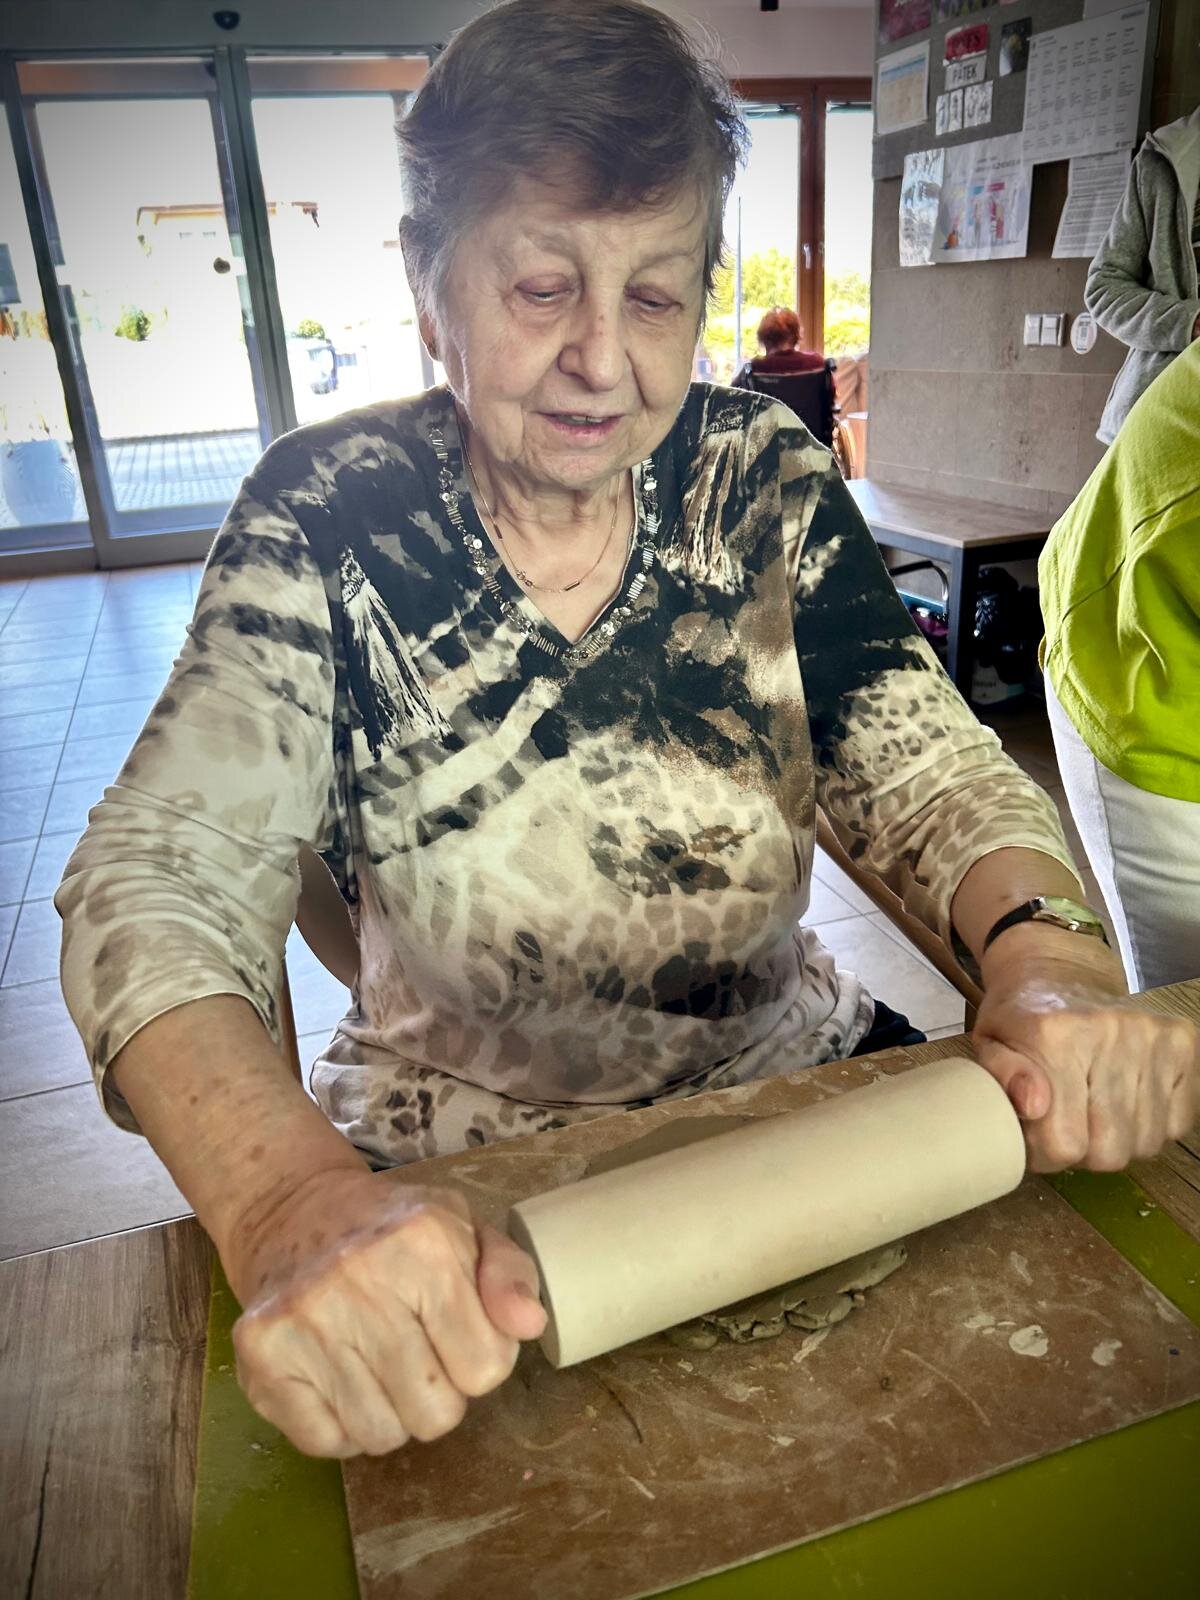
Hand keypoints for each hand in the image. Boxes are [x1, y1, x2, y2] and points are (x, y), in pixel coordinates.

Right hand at [227, 1168, 545, 1457]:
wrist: (293, 1212)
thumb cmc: (392, 1228)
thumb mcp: (463, 1228)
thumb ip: (509, 1273)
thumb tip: (530, 1324)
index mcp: (423, 1244)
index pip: (486, 1369)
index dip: (480, 1358)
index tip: (455, 1331)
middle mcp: (359, 1279)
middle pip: (435, 1414)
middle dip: (437, 1393)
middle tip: (416, 1351)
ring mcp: (303, 1320)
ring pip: (380, 1435)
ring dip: (389, 1412)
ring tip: (376, 1362)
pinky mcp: (261, 1356)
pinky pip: (325, 1443)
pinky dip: (340, 1426)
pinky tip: (338, 1376)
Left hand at [972, 933, 1199, 1171]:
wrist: (1062, 969)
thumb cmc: (1021, 1016)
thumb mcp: (989, 1043)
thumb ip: (1001, 1077)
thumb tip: (1034, 1105)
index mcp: (1056, 1036)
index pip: (1064, 1142)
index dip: (1045, 1153)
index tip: (1035, 1137)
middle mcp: (1113, 1033)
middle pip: (1110, 1151)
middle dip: (1083, 1151)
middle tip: (1066, 1124)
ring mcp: (1155, 1037)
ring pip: (1146, 1143)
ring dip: (1118, 1139)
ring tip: (1093, 1109)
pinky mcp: (1184, 1042)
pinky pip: (1178, 1123)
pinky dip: (1152, 1124)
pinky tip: (1125, 1099)